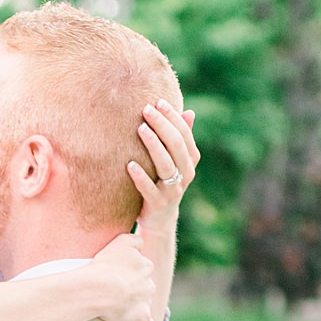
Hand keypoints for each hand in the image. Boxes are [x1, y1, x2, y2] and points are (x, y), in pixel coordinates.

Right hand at [82, 232, 156, 320]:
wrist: (99, 289)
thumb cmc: (105, 266)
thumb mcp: (121, 242)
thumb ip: (135, 239)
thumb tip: (142, 241)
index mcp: (144, 265)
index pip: (143, 267)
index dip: (132, 272)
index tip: (121, 276)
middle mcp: (148, 283)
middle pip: (145, 286)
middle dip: (135, 290)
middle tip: (117, 293)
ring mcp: (146, 301)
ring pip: (145, 304)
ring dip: (137, 308)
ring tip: (119, 311)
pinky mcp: (142, 318)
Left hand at [131, 100, 198, 222]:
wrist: (159, 219)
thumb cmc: (163, 182)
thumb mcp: (174, 161)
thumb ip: (180, 139)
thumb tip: (189, 112)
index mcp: (190, 160)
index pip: (185, 134)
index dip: (172, 117)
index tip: (158, 101)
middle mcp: (186, 174)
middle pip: (176, 145)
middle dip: (162, 125)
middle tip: (146, 109)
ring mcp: (172, 190)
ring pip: (166, 164)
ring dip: (153, 145)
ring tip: (140, 128)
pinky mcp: (158, 204)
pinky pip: (149, 189)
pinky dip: (140, 177)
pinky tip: (129, 164)